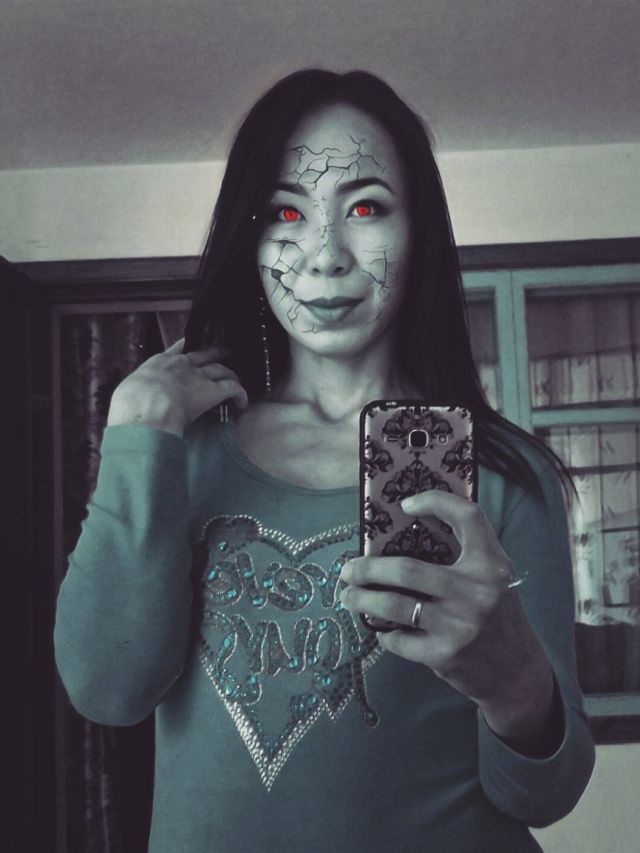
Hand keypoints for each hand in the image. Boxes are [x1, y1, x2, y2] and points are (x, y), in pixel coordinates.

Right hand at [107, 336, 248, 436]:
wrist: (147, 406)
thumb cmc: (131, 402)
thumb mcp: (129, 392)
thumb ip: (136, 393)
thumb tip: (133, 403)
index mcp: (160, 363)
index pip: (177, 350)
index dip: (187, 348)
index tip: (192, 347)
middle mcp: (182, 366)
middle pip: (204, 355)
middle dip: (214, 353)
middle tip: (223, 352)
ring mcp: (199, 377)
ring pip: (221, 369)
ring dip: (230, 373)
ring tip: (236, 377)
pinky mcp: (213, 391)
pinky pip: (232, 389)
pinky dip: (240, 394)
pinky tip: (243, 403)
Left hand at [339, 490, 556, 742]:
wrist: (517, 672)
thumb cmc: (497, 616)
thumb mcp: (493, 579)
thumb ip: (464, 556)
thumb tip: (402, 533)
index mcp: (492, 565)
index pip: (467, 516)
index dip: (435, 501)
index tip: (405, 505)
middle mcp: (477, 592)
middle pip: (406, 569)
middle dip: (367, 569)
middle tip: (348, 570)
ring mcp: (459, 625)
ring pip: (393, 605)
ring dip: (362, 600)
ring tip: (348, 597)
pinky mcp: (445, 655)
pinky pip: (399, 639)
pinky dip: (384, 634)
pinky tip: (381, 629)